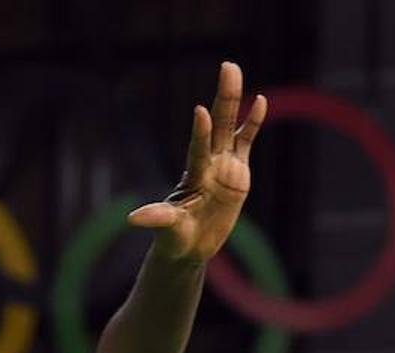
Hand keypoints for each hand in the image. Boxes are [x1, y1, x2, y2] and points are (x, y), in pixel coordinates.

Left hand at [127, 62, 265, 263]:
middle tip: (227, 66)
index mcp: (194, 177)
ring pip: (229, 126)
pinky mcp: (237, 171)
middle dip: (224, 97)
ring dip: (234, 99)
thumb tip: (133, 219)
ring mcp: (222, 164)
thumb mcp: (168, 230)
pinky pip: (245, 142)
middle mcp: (208, 164)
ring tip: (233, 69)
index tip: (200, 111)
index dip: (200, 133)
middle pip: (217, 125)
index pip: (198, 150)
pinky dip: (253, 123)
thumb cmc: (175, 238)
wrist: (190, 244)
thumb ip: (158, 219)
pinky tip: (260, 101)